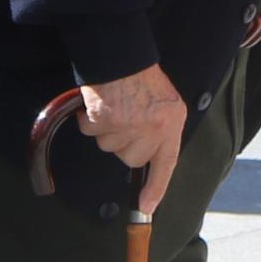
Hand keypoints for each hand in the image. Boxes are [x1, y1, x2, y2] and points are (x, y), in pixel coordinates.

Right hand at [71, 63, 186, 208]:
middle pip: (130, 158)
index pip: (166, 163)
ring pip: (109, 145)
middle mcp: (152, 128)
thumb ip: (160, 129)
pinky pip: (90, 131)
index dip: (156, 188)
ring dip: (106, 129)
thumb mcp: (165, 102)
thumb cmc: (141, 76)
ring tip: (115, 105)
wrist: (121, 54)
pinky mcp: (104, 119)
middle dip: (124, 143)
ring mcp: (128, 125)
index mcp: (171, 123)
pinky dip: (89, 119)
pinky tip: (100, 102)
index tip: (146, 207)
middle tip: (126, 117)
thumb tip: (147, 154)